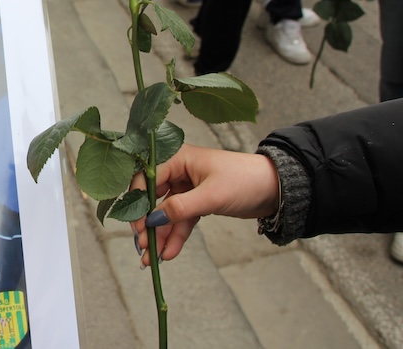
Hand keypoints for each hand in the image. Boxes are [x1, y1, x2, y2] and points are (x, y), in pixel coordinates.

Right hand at [130, 144, 279, 265]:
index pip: (148, 179)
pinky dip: (175, 236)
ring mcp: (188, 188)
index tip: (139, 225)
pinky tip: (169, 252)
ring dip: (160, 235)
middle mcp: (179, 171)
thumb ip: (180, 207)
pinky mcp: (198, 202)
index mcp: (178, 158)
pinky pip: (181, 220)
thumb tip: (153, 220)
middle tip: (143, 246)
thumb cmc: (245, 180)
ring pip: (167, 213)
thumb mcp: (211, 195)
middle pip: (154, 198)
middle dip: (148, 224)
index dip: (140, 203)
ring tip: (152, 258)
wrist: (276, 189)